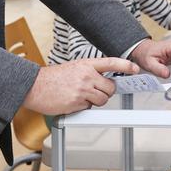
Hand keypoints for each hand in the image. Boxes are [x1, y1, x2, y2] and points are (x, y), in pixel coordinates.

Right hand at [22, 57, 136, 114]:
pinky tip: (72, 101)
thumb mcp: (73, 68)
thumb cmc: (52, 78)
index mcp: (86, 64)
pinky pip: (89, 108)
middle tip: (94, 92)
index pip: (111, 62)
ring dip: (95, 101)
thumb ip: (89, 73)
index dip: (125, 65)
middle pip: (110, 87)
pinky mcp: (77, 102)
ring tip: (81, 97)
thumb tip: (102, 81)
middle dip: (105, 92)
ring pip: (102, 100)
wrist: (34, 86)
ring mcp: (82, 89)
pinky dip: (83, 107)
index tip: (135, 68)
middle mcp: (86, 75)